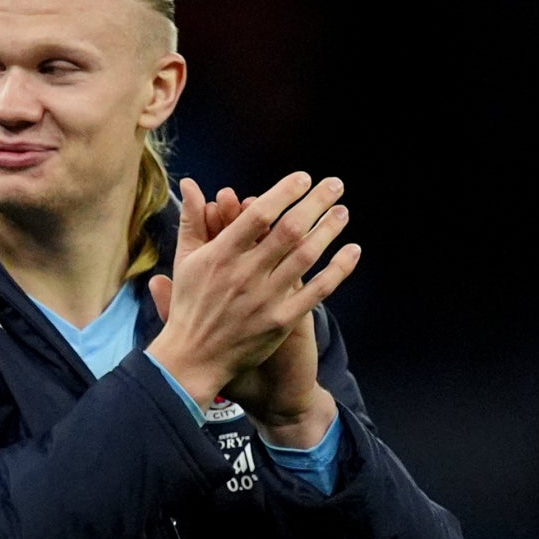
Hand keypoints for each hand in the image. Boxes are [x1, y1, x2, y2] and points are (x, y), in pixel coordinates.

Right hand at [145, 172, 358, 409]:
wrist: (192, 360)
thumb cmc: (190, 306)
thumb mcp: (185, 261)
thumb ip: (192, 220)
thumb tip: (190, 184)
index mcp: (220, 256)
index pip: (258, 214)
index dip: (285, 192)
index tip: (303, 178)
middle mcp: (244, 275)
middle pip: (290, 230)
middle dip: (317, 202)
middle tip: (335, 185)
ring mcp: (265, 299)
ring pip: (307, 256)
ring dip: (329, 230)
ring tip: (342, 212)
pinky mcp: (281, 321)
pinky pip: (318, 290)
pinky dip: (339, 269)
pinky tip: (353, 250)